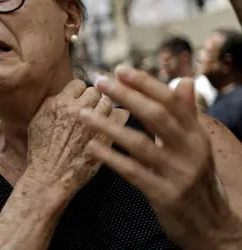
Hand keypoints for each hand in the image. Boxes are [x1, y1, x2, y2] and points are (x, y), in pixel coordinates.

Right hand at [26, 80, 112, 193]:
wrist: (50, 175)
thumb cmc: (41, 150)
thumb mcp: (37, 120)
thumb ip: (52, 103)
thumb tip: (65, 94)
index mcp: (59, 103)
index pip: (78, 84)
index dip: (79, 92)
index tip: (80, 100)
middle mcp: (77, 109)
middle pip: (95, 91)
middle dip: (94, 99)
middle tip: (92, 109)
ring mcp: (94, 123)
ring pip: (109, 102)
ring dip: (106, 109)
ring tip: (102, 119)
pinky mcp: (107, 136)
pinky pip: (121, 116)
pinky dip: (119, 117)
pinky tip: (113, 125)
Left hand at [80, 66, 240, 249]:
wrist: (212, 227)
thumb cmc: (197, 180)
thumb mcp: (196, 146)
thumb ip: (187, 114)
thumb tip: (183, 81)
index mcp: (196, 135)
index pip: (171, 101)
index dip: (145, 83)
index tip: (120, 69)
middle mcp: (190, 150)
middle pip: (156, 116)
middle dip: (126, 96)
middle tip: (99, 82)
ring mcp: (178, 173)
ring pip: (140, 143)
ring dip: (108, 126)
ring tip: (84, 114)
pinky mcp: (165, 195)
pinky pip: (133, 172)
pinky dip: (111, 158)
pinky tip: (92, 147)